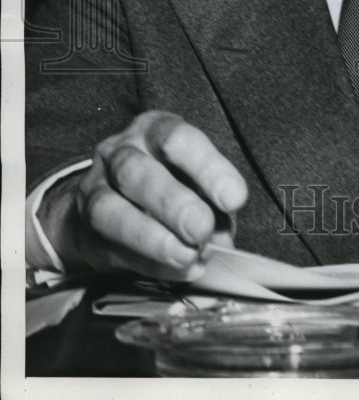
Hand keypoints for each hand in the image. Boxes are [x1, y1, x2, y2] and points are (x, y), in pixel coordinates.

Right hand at [42, 111, 247, 281]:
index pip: (177, 139)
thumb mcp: (198, 180)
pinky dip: (145, 262)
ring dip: (152, 237)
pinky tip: (174, 269)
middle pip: (136, 172)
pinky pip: (108, 246)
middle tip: (202, 229)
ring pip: (110, 209)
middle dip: (173, 203)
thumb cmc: (171, 182)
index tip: (234, 199)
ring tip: (186, 255)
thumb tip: (220, 240)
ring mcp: (94, 188)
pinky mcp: (83, 227)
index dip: (207, 168)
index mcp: (154, 130)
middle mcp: (119, 152)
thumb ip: (213, 204)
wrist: (112, 198)